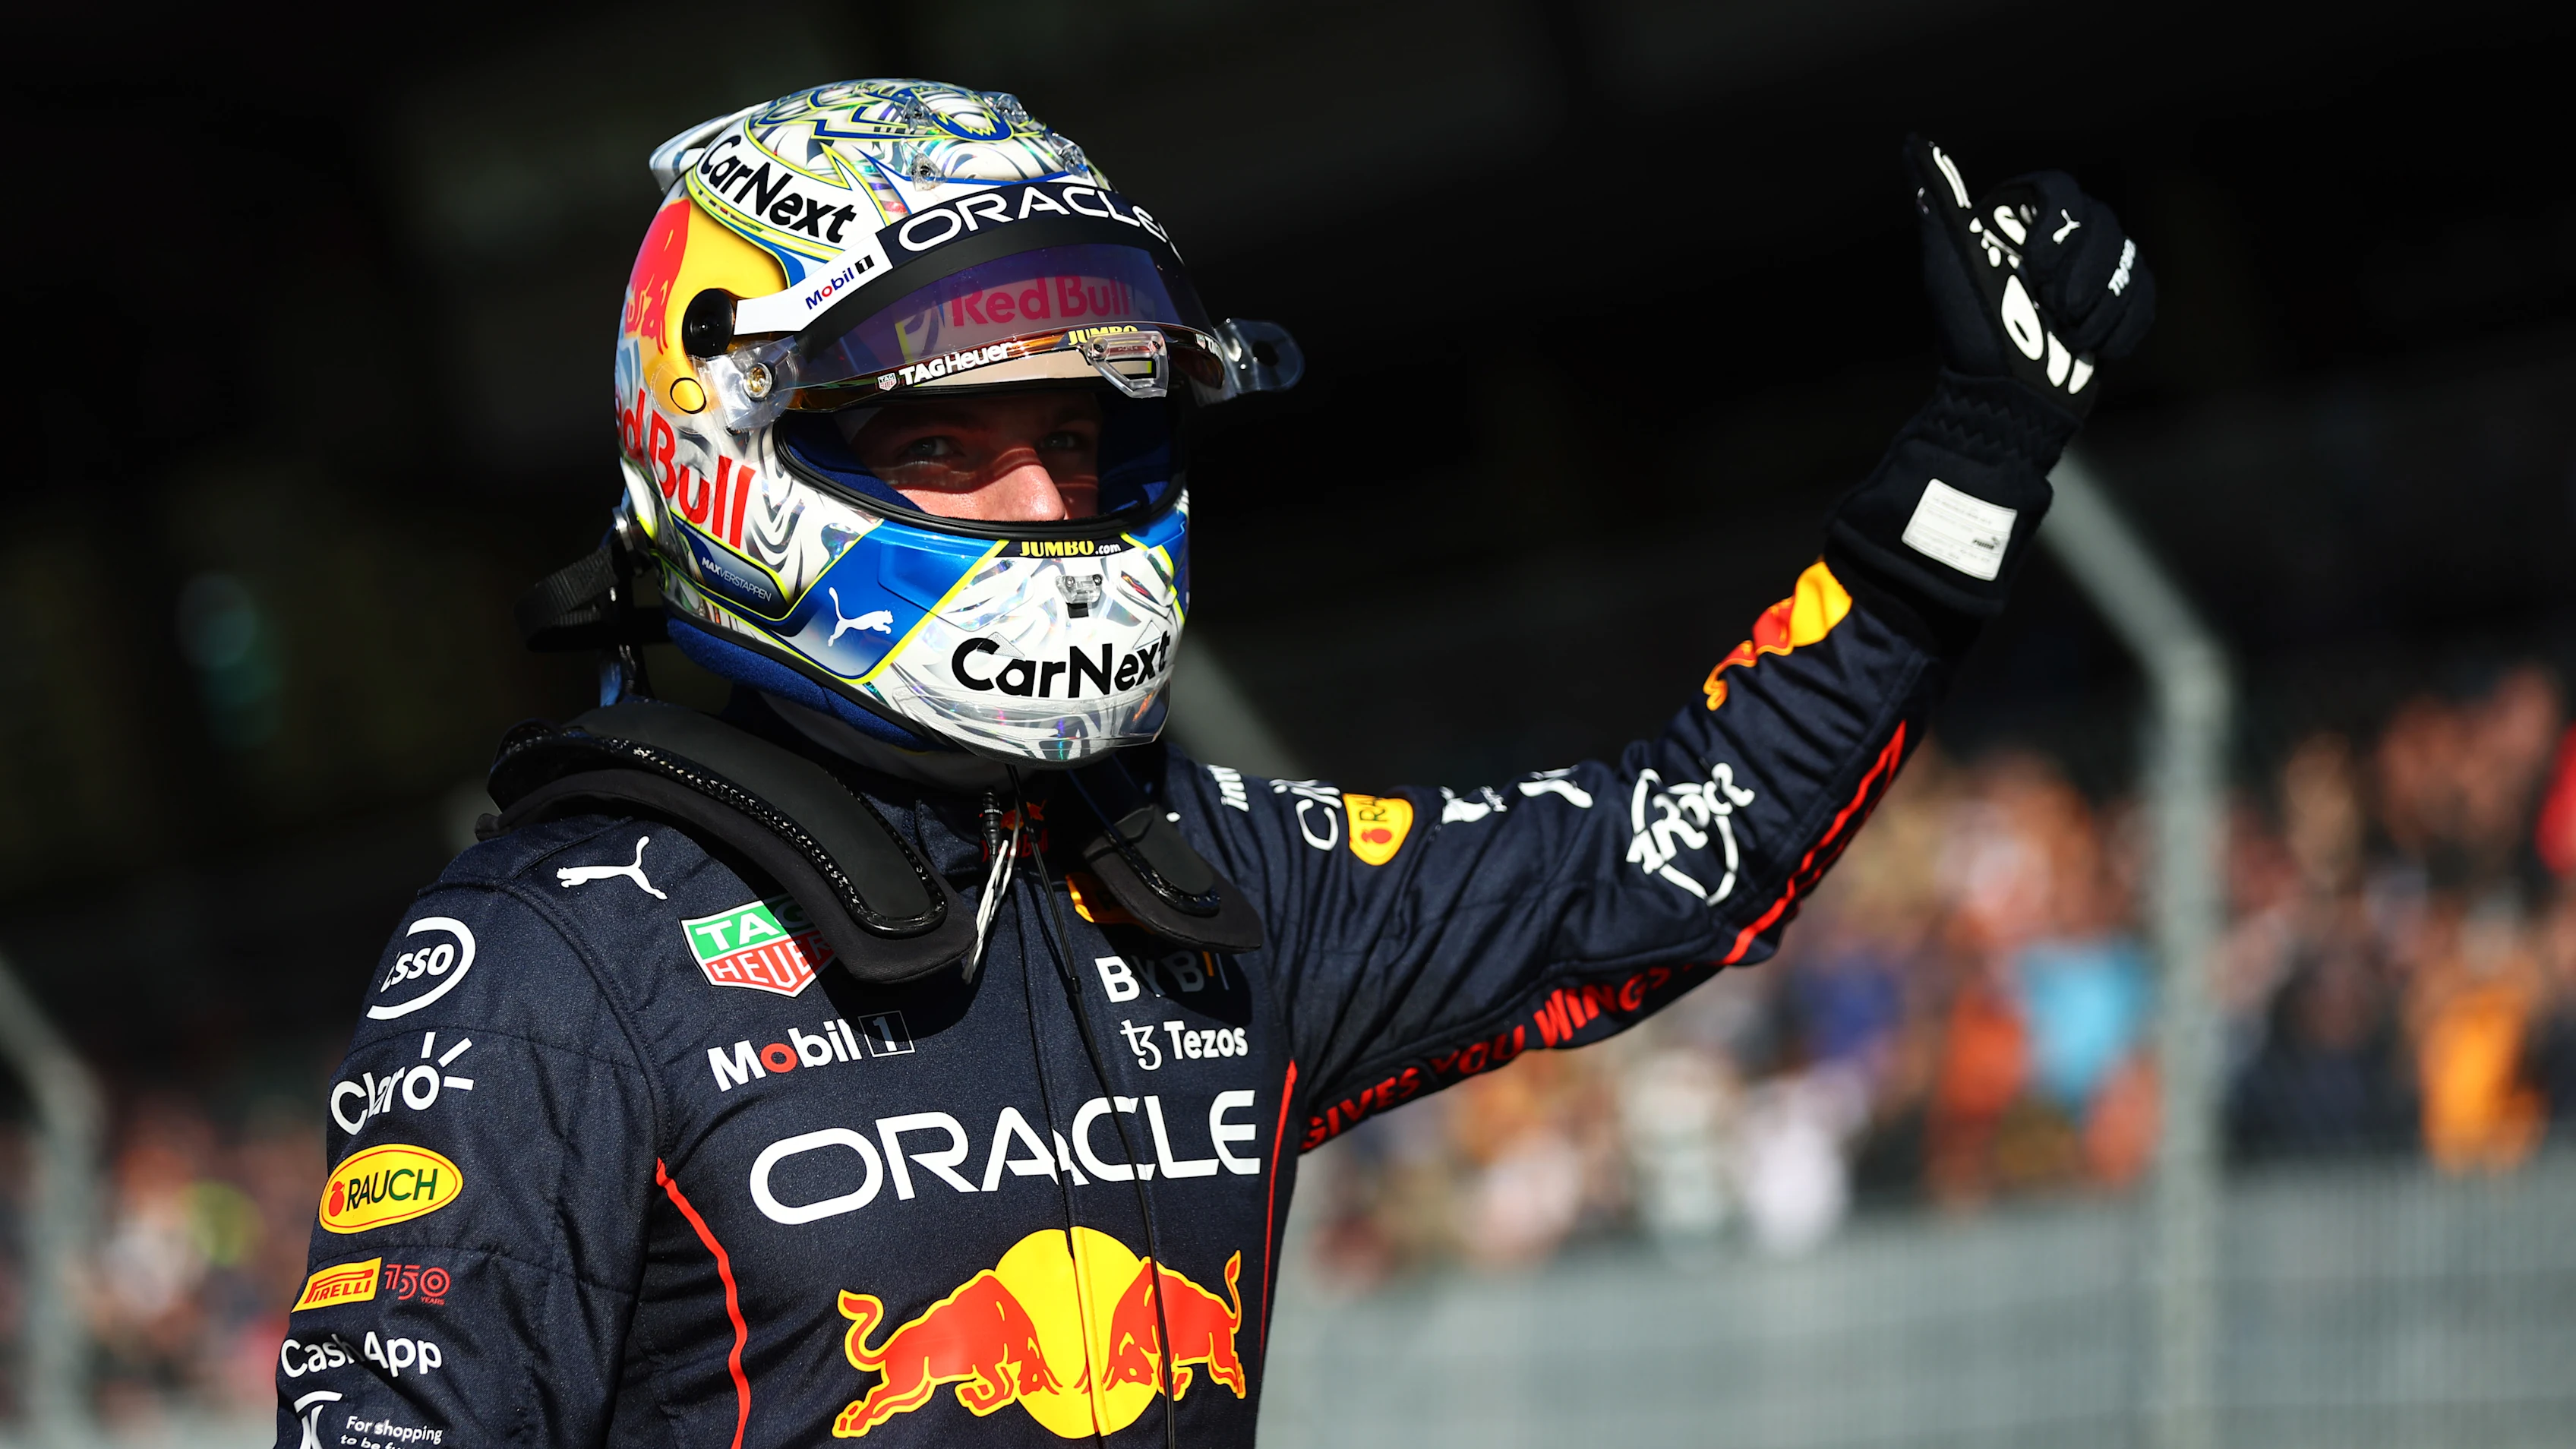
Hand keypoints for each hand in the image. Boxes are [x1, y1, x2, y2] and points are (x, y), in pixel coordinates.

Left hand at [1907, 137, 2154, 415]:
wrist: (2009, 406)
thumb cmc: (1975, 336)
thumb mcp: (1951, 261)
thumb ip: (1940, 200)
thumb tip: (1914, 141)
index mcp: (2012, 226)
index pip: (2059, 190)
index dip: (2058, 227)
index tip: (2033, 268)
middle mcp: (2049, 245)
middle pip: (2101, 222)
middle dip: (2082, 274)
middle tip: (2052, 311)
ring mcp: (2083, 275)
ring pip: (2128, 258)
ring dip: (2102, 303)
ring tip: (2066, 334)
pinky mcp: (2110, 307)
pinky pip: (2145, 290)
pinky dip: (2125, 321)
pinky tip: (2093, 346)